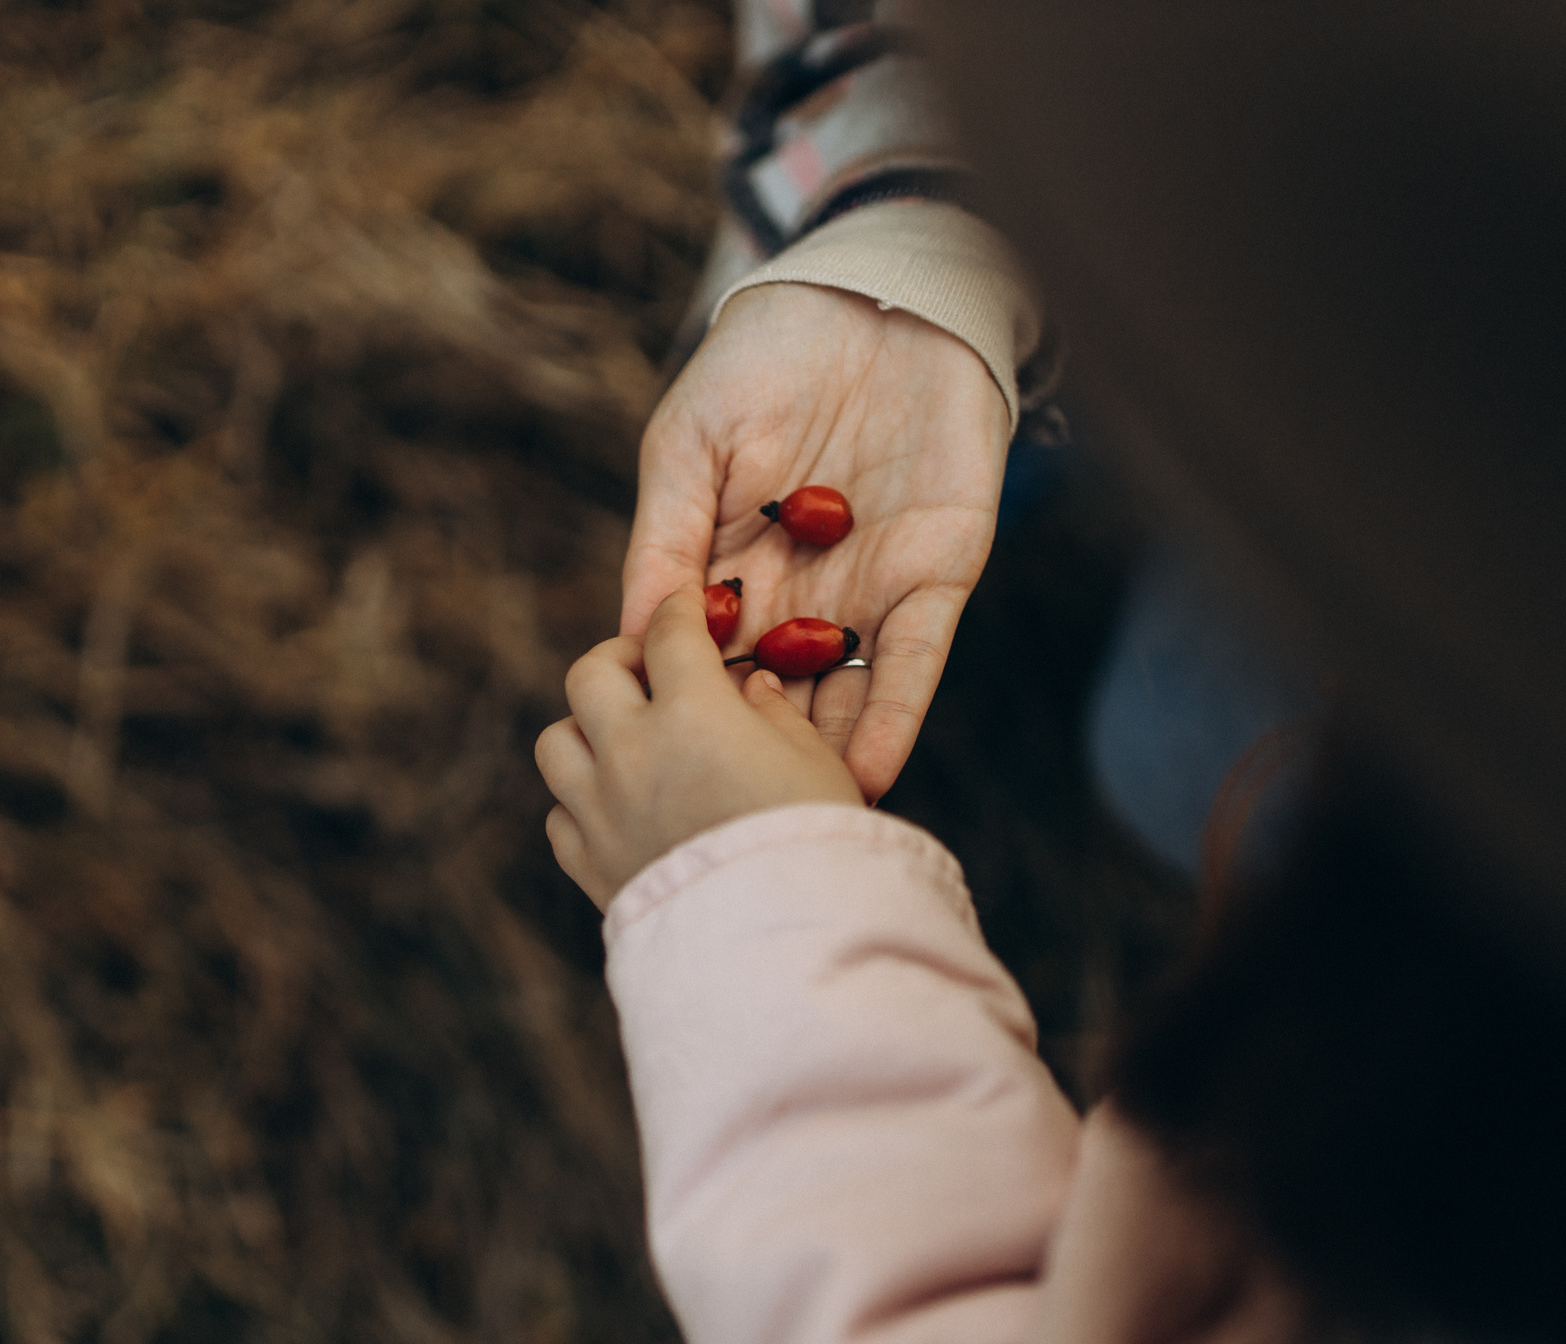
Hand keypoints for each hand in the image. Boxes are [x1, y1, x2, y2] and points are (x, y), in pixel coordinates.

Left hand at [538, 588, 862, 907]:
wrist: (785, 949)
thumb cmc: (818, 847)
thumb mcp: (818, 765)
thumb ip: (776, 714)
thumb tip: (750, 685)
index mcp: (693, 712)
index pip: (670, 633)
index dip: (680, 610)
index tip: (689, 606)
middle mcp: (631, 752)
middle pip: (589, 674)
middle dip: (617, 659)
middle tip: (646, 667)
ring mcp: (601, 811)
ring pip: (557, 743)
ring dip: (586, 730)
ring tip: (623, 739)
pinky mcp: (592, 868)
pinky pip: (561, 816)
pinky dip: (581, 801)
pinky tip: (618, 806)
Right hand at [622, 281, 1010, 800]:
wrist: (875, 293)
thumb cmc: (763, 357)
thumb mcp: (690, 442)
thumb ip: (665, 534)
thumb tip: (626, 633)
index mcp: (732, 567)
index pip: (704, 660)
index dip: (685, 712)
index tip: (658, 771)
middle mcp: (801, 595)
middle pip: (774, 696)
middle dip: (756, 758)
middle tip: (732, 822)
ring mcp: (870, 592)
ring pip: (845, 695)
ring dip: (823, 758)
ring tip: (800, 827)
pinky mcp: (938, 577)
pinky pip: (916, 660)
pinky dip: (895, 713)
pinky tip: (870, 769)